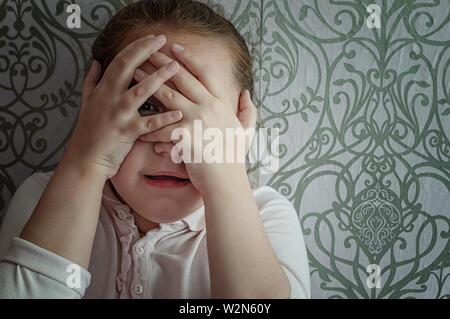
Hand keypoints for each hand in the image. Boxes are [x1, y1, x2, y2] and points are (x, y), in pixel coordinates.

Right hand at [65, 34, 182, 179]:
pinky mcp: (127, 132)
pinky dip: (164, 118)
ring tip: (175, 67)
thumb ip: (91, 81)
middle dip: (146, 51)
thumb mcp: (86, 102)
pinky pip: (149, 124)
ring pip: (140, 91)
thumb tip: (95, 62)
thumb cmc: (89, 130)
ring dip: (159, 78)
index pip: (120, 60)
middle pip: (128, 67)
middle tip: (163, 40)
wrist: (85, 158)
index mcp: (103, 89)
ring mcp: (118, 114)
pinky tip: (179, 113)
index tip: (151, 37)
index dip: (136, 47)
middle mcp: (110, 97)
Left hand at [133, 44, 257, 191]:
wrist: (226, 181)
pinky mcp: (183, 137)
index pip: (204, 72)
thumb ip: (248, 110)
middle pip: (181, 78)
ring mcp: (196, 120)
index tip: (174, 47)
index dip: (188, 58)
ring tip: (134, 74)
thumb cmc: (234, 157)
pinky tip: (135, 121)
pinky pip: (160, 128)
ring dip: (148, 83)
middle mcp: (208, 107)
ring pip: (167, 96)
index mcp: (221, 102)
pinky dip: (148, 127)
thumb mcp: (246, 131)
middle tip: (147, 52)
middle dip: (162, 63)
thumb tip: (246, 93)